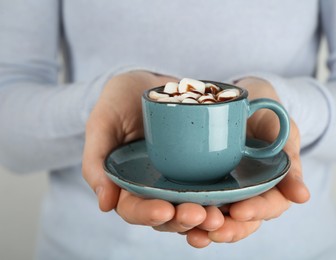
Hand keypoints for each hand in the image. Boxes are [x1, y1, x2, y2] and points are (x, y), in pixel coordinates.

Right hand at [82, 71, 224, 246]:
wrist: (149, 83)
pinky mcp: (199, 167)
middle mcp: (154, 187)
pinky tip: (235, 200)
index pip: (134, 209)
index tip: (164, 211)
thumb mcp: (102, 123)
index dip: (147, 214)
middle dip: (183, 219)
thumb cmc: (120, 100)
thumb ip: (95, 159)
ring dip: (205, 216)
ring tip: (220, 216)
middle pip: (168, 215)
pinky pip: (210, 188)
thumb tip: (104, 203)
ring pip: (191, 207)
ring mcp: (178, 179)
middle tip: (201, 215)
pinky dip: (222, 198)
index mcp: (127, 184)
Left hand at [184, 77, 309, 245]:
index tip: (240, 211)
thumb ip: (291, 160)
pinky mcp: (203, 184)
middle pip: (241, 221)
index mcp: (272, 185)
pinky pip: (196, 202)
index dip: (256, 211)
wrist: (244, 100)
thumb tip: (303, 198)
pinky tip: (173, 216)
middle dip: (228, 228)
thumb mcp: (284, 132)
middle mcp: (248, 193)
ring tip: (193, 231)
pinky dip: (186, 213)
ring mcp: (225, 190)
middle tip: (212, 227)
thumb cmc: (268, 115)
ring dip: (205, 227)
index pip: (269, 206)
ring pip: (218, 217)